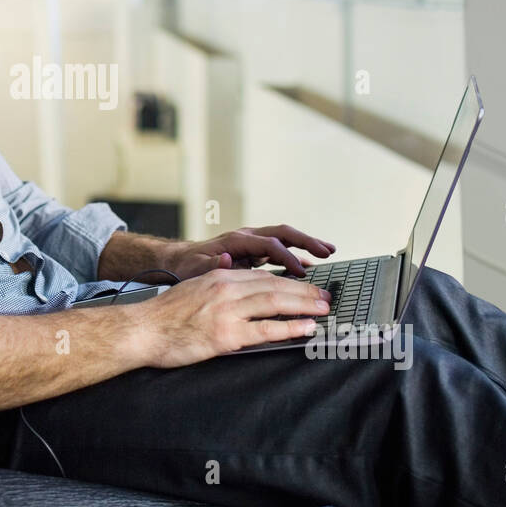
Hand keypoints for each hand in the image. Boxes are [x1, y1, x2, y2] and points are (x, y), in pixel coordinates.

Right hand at [131, 268, 331, 367]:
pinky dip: (290, 328)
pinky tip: (306, 329)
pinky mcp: (226, 334)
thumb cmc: (163, 315)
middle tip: (326, 297)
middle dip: (305, 292)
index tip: (306, 287)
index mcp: (220, 277)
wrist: (142, 330)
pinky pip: (266, 330)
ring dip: (305, 306)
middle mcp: (226, 289)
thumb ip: (217, 286)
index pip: (263, 276)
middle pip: (276, 286)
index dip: (290, 282)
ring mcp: (227, 311)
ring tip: (323, 310)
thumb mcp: (193, 289)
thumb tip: (236, 283)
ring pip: (276, 303)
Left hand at [161, 225, 335, 280]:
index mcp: (236, 240)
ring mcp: (251, 243)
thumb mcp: (195, 268)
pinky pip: (279, 251)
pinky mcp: (252, 252)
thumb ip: (211, 265)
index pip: (269, 245)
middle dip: (306, 241)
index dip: (287, 257)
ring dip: (306, 245)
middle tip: (327, 251)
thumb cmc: (187, 266)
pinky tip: (308, 267)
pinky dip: (294, 257)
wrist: (178, 261)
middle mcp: (246, 237)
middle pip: (283, 234)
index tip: (302, 272)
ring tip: (328, 252)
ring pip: (284, 240)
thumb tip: (225, 259)